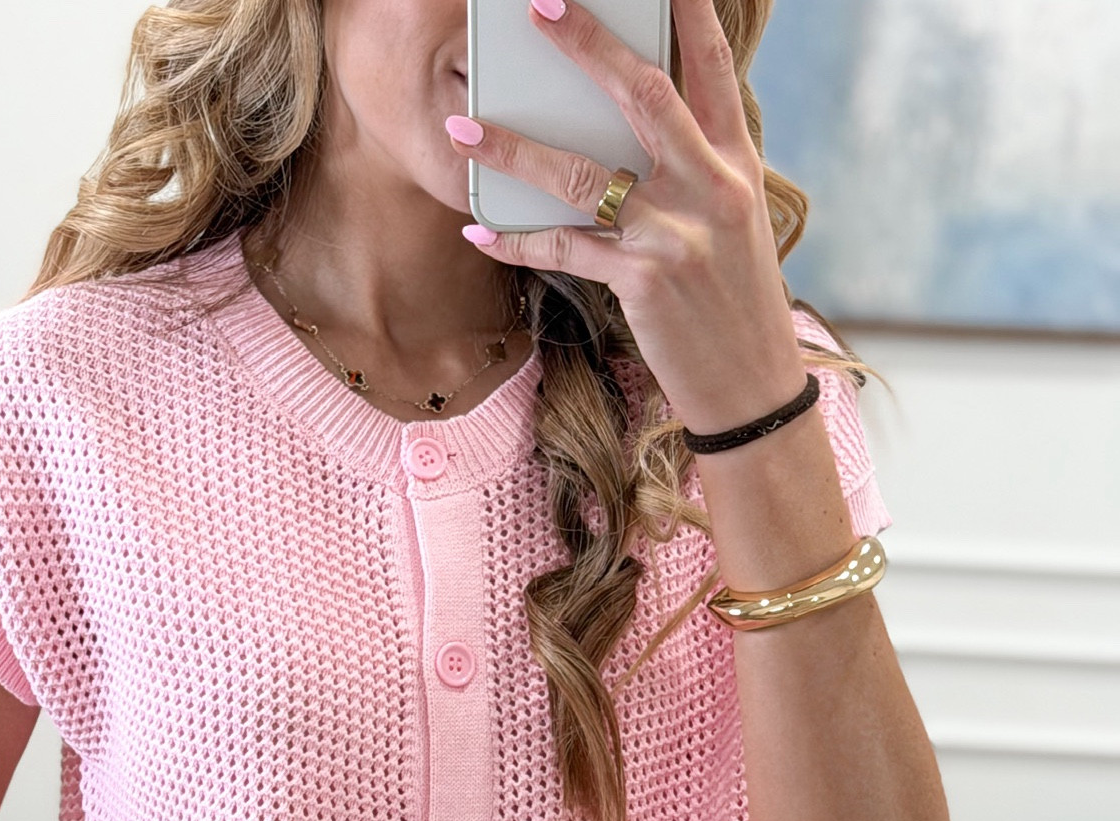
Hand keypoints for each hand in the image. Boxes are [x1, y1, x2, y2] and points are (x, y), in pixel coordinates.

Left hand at [446, 0, 808, 435]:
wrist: (754, 386)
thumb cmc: (733, 303)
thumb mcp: (729, 224)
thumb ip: (692, 172)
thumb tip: (626, 137)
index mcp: (736, 164)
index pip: (709, 68)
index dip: (685, 13)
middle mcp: (710, 187)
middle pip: (642, 95)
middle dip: (588, 44)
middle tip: (540, 5)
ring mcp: (676, 234)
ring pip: (583, 175)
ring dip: (515, 148)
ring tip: (464, 128)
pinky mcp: (644, 282)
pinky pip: (564, 250)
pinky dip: (516, 242)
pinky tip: (480, 230)